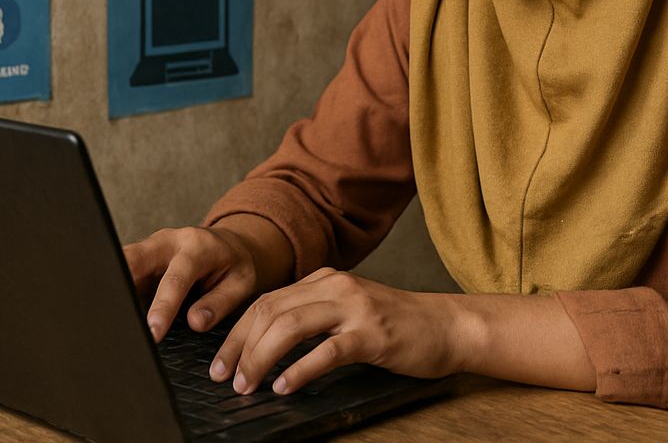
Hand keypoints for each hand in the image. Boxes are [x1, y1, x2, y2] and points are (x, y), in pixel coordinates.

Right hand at [123, 218, 284, 341]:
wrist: (229, 243)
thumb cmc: (235, 265)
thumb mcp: (241, 283)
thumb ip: (220, 303)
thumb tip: (195, 322)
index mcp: (198, 246)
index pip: (176, 277)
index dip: (163, 306)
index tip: (153, 332)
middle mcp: (169, 241)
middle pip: (136, 257)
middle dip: (120, 282)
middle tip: (110, 315)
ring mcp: (151, 248)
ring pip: (122, 261)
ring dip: (111, 284)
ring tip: (101, 314)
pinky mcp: (140, 258)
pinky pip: (122, 270)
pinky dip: (114, 288)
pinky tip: (107, 310)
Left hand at [208, 268, 463, 395]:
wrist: (446, 326)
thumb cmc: (396, 325)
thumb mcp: (347, 309)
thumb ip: (312, 315)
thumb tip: (264, 342)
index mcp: (324, 280)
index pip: (266, 301)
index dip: (236, 332)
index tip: (221, 362)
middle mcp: (335, 287)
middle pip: (271, 312)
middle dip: (240, 347)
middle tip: (226, 378)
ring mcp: (355, 308)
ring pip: (291, 327)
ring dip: (261, 358)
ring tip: (248, 384)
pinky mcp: (373, 334)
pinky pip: (327, 351)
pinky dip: (300, 370)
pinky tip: (285, 387)